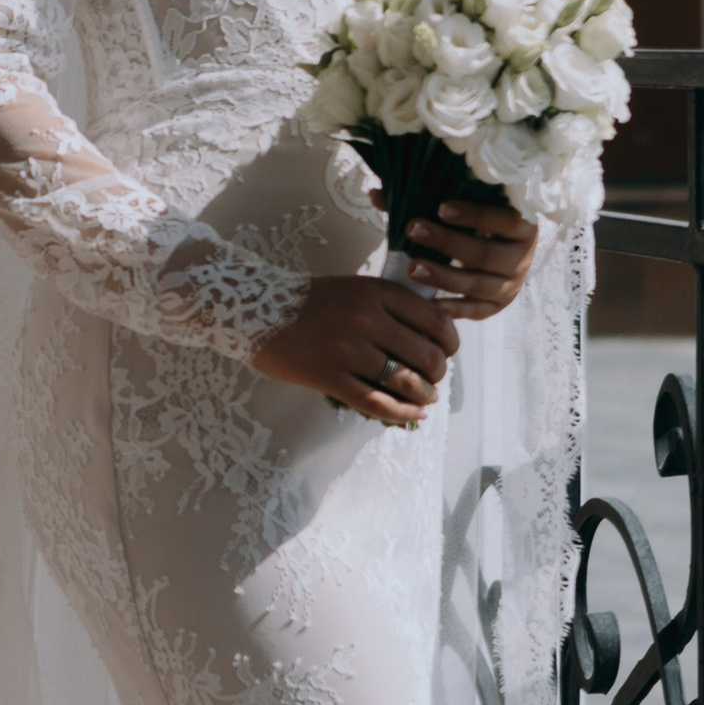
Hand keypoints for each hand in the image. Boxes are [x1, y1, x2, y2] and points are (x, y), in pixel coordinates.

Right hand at [252, 271, 459, 427]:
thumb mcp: (355, 289)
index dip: (450, 342)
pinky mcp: (329, 377)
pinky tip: (413, 415)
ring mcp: (348, 349)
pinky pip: (377, 403)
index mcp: (377, 292)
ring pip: (407, 381)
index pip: (435, 320)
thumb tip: (431, 336)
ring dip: (424, 395)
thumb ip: (390, 306)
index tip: (447, 351)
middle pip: (427, 354)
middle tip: (433, 378)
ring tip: (425, 398)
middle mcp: (367, 318)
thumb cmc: (309, 302)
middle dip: (438, 372)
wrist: (254, 309)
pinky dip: (402, 413)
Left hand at [403, 195, 540, 320]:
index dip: (474, 215)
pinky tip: (429, 304)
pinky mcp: (497, 306)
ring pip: (478, 285)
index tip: (441, 208)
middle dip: (447, 243)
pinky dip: (452, 309)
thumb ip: (428, 199)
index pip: (503, 220)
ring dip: (443, 277)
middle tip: (414, 229)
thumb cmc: (479, 225)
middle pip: (485, 254)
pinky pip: (475, 311)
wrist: (507, 253)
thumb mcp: (465, 209)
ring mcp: (511, 285)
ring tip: (411, 268)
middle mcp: (523, 257)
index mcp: (523, 226)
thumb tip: (376, 194)